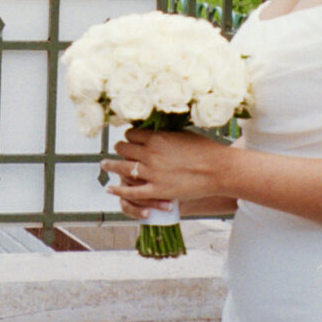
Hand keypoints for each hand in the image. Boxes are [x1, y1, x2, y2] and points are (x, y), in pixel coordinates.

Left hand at [101, 127, 227, 216]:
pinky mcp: (157, 190)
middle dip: (120, 148)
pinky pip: (132, 191)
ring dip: (111, 165)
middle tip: (119, 150)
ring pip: (122, 167)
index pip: (131, 134)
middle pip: (123, 148)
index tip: (130, 139)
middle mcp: (150, 153)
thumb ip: (165, 134)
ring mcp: (152, 173)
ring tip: (104, 165)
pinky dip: (119, 190)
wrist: (217, 169)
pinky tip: (110, 188)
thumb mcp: (182, 134)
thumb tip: (155, 130)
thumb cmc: (204, 149)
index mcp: (156, 137)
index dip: (129, 137)